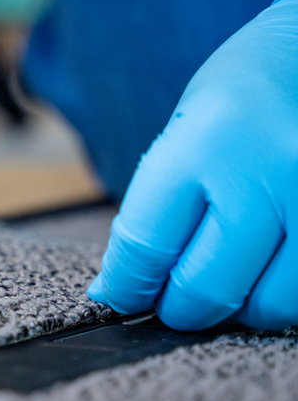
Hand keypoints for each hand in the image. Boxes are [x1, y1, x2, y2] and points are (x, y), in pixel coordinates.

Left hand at [88, 0, 297, 329]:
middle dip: (177, 306)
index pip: (146, 246)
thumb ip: (156, 208)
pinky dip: (279, 295)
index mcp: (206, 140)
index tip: (120, 296)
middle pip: (204, 286)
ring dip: (237, 307)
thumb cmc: (245, 94)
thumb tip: (124, 288)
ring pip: (267, 305)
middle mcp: (270, 170)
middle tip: (171, 301)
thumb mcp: (186, 130)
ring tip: (227, 278)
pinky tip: (265, 270)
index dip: (126, 286)